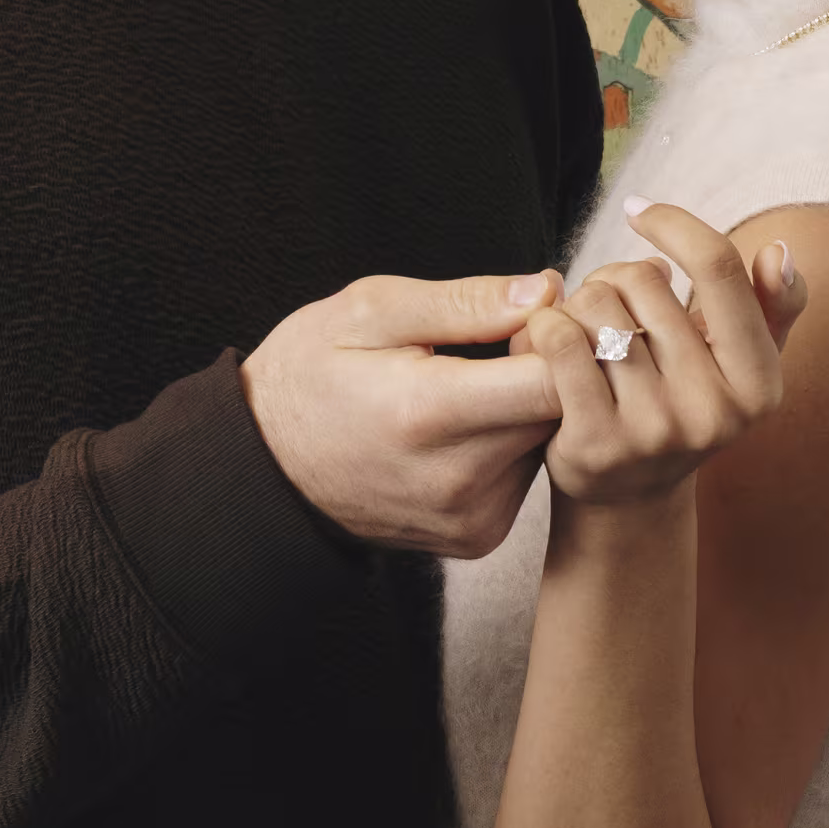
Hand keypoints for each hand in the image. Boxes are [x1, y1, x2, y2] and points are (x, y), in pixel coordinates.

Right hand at [241, 270, 569, 556]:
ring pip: (548, 444)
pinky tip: (467, 426)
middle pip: (561, 412)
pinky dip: (511, 444)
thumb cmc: (310, 373)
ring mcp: (471, 517)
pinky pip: (526, 476)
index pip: (555, 379)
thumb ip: (465, 301)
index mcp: (431, 412)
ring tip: (476, 383)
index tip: (537, 313)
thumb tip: (544, 290)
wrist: (266, 467)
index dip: (562, 335)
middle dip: (551, 367)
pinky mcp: (478, 538)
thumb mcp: (370, 310)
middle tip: (506, 339)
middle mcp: (459, 479)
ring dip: (530, 407)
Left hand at [520, 200, 802, 507]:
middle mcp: (715, 411)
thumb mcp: (740, 365)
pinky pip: (561, 343)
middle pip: (644, 280)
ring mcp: (655, 431)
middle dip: (616, 278)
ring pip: (598, 307)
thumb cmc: (682, 407)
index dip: (674, 223)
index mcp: (760, 383)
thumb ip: (773, 305)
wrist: (626, 502)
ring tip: (585, 332)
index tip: (639, 209)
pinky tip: (549, 337)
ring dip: (579, 306)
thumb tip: (779, 251)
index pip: (718, 267)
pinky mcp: (596, 445)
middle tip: (610, 309)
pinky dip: (546, 327)